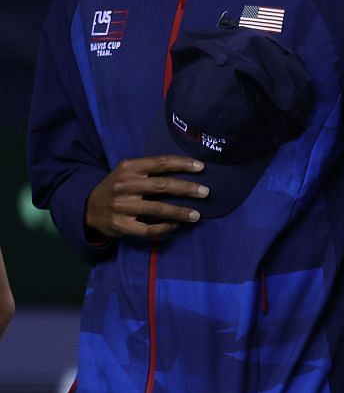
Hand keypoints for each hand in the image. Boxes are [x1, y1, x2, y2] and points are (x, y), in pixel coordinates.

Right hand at [83, 155, 207, 239]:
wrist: (88, 208)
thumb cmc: (117, 187)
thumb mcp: (127, 172)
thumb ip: (150, 169)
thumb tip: (188, 168)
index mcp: (128, 168)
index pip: (160, 163)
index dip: (182, 164)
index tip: (201, 167)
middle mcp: (124, 186)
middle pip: (162, 186)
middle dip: (187, 188)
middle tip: (205, 192)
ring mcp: (122, 206)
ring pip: (157, 209)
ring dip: (180, 212)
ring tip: (197, 215)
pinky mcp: (121, 225)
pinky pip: (148, 229)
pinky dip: (165, 228)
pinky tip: (176, 226)